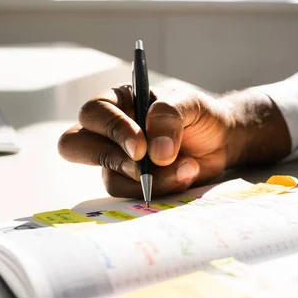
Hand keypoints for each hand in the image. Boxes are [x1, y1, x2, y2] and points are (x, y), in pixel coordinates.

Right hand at [58, 85, 238, 197]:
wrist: (222, 142)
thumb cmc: (199, 115)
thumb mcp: (190, 104)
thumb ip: (169, 117)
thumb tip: (155, 153)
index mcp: (118, 102)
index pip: (94, 113)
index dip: (112, 130)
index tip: (141, 147)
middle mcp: (110, 132)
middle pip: (75, 145)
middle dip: (109, 158)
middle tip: (142, 166)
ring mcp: (119, 161)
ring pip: (111, 178)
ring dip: (150, 179)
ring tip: (187, 167)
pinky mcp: (134, 185)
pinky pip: (133, 195)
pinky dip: (162, 189)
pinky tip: (186, 175)